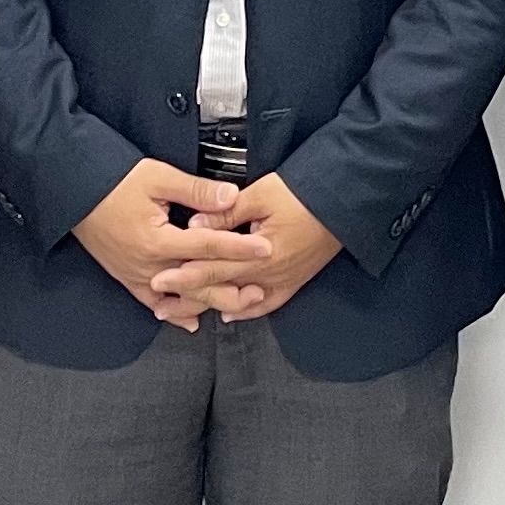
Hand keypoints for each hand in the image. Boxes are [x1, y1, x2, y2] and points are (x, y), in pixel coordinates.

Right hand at [72, 155, 245, 328]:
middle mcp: (149, 265)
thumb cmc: (113, 182)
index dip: (240, 247)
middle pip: (198, 283)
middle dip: (231, 286)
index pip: (208, 246)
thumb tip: (230, 196)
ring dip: (209, 302)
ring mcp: (137, 276)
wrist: (74, 193)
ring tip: (237, 302)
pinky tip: (192, 321)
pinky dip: (176, 312)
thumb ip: (196, 191)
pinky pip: (156, 303)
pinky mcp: (128, 279)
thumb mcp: (157, 178)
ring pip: (180, 299)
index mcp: (158, 240)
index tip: (265, 249)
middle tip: (260, 287)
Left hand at [154, 172, 346, 322]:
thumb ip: (226, 214)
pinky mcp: (295, 281)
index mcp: (258, 254)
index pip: (212, 268)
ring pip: (239, 301)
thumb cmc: (304, 193)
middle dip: (189, 297)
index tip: (159, 281)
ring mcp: (283, 281)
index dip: (182, 276)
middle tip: (161, 304)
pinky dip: (246, 310)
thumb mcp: (261, 195)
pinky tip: (229, 311)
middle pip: (221, 289)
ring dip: (212, 305)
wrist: (345, 201)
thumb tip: (195, 227)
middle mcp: (269, 275)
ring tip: (186, 312)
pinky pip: (267, 304)